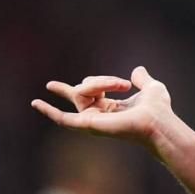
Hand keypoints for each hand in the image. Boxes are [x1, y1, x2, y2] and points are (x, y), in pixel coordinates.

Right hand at [31, 66, 174, 147]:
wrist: (157, 121)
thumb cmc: (159, 109)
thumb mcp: (151, 87)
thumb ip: (143, 79)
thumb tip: (137, 70)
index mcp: (110, 108)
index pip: (89, 91)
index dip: (98, 82)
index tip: (126, 84)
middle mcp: (98, 115)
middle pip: (82, 89)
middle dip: (100, 82)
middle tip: (124, 85)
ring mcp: (92, 121)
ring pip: (80, 93)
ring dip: (100, 83)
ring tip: (121, 86)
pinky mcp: (88, 124)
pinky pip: (63, 118)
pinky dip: (49, 111)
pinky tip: (36, 103)